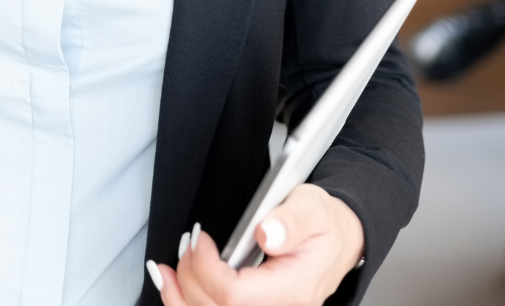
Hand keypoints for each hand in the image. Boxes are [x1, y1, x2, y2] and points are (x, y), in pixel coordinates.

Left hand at [150, 184, 364, 305]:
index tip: (199, 239)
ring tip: (164, 272)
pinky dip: (188, 301)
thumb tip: (268, 233)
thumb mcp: (312, 207)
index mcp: (295, 287)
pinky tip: (173, 287)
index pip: (235, 295)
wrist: (340, 238)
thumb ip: (291, 220)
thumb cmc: (325, 224)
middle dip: (189, 278)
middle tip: (185, 246)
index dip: (207, 268)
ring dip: (179, 296)